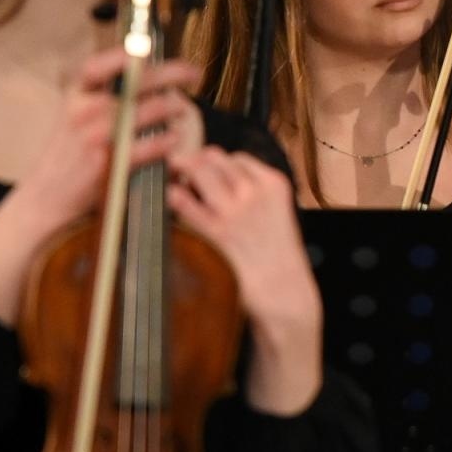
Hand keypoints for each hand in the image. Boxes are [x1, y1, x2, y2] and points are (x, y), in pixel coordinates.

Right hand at [0, 46, 201, 325]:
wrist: (46, 198)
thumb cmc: (67, 158)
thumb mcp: (74, 120)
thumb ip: (103, 101)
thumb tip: (145, 82)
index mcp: (75, 96)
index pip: (97, 65)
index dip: (123, 53)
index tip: (150, 47)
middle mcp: (83, 111)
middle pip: (134, 84)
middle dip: (170, 75)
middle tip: (194, 74)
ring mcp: (95, 136)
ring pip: (145, 112)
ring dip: (171, 109)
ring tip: (182, 110)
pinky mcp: (109, 163)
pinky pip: (147, 147)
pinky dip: (165, 143)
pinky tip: (175, 141)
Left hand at [168, 148, 322, 415]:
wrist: (284, 294)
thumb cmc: (276, 258)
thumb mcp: (277, 215)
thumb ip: (252, 195)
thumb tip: (212, 178)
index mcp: (274, 184)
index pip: (236, 158)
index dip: (217, 165)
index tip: (206, 178)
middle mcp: (255, 191)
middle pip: (213, 157)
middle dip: (194, 165)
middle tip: (182, 179)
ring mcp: (235, 211)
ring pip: (197, 170)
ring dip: (182, 176)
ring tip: (177, 192)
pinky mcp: (216, 232)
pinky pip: (182, 200)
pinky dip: (171, 197)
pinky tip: (167, 205)